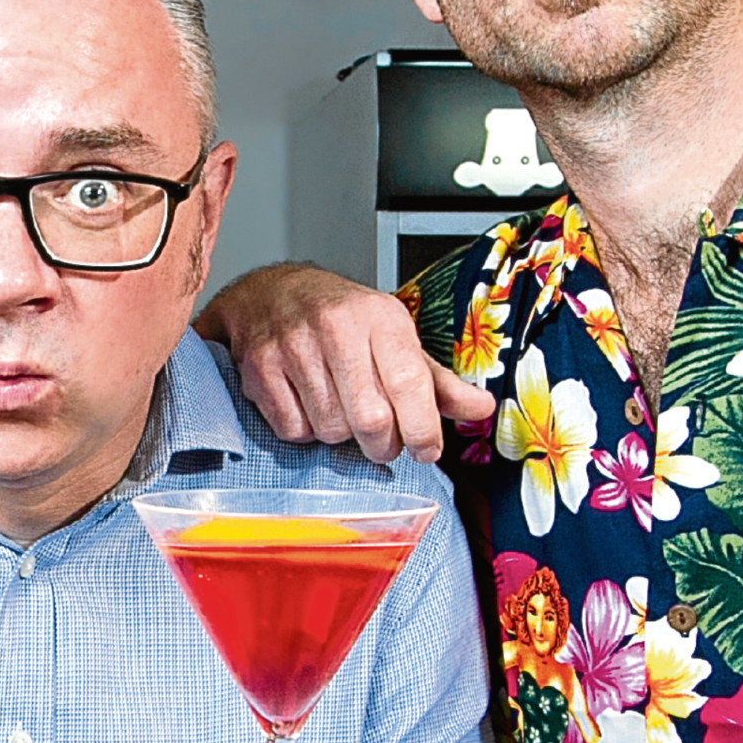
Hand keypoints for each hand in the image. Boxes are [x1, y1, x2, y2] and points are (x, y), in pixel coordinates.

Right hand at [195, 262, 492, 464]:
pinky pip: (294, 430)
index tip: (428, 450)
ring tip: (340, 409)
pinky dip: (306, 431)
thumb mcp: (394, 337)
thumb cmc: (341, 319)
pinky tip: (309, 405)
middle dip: (382, 445)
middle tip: (383, 442)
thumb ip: (436, 380)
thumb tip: (481, 408)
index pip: (409, 384)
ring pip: (331, 430)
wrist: (270, 293)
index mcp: (380, 317)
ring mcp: (294, 348)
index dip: (423, 429)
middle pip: (370, 420)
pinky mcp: (260, 368)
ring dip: (341, 435)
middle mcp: (337, 328)